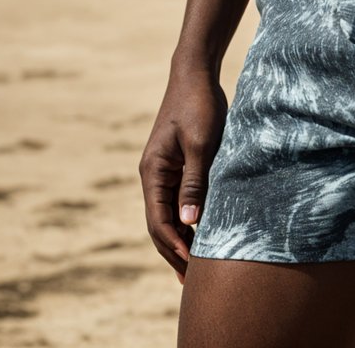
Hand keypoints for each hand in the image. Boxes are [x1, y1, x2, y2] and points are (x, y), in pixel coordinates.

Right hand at [139, 67, 227, 279]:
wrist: (195, 74)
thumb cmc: (199, 105)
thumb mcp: (200, 143)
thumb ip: (194, 181)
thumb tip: (189, 221)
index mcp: (153, 172)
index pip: (159, 221)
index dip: (174, 245)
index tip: (193, 263)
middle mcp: (153, 175)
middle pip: (159, 224)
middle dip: (174, 251)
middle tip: (193, 280)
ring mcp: (163, 171)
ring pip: (168, 214)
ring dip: (180, 238)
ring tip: (197, 265)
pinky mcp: (176, 165)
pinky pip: (178, 200)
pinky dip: (187, 219)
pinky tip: (202, 231)